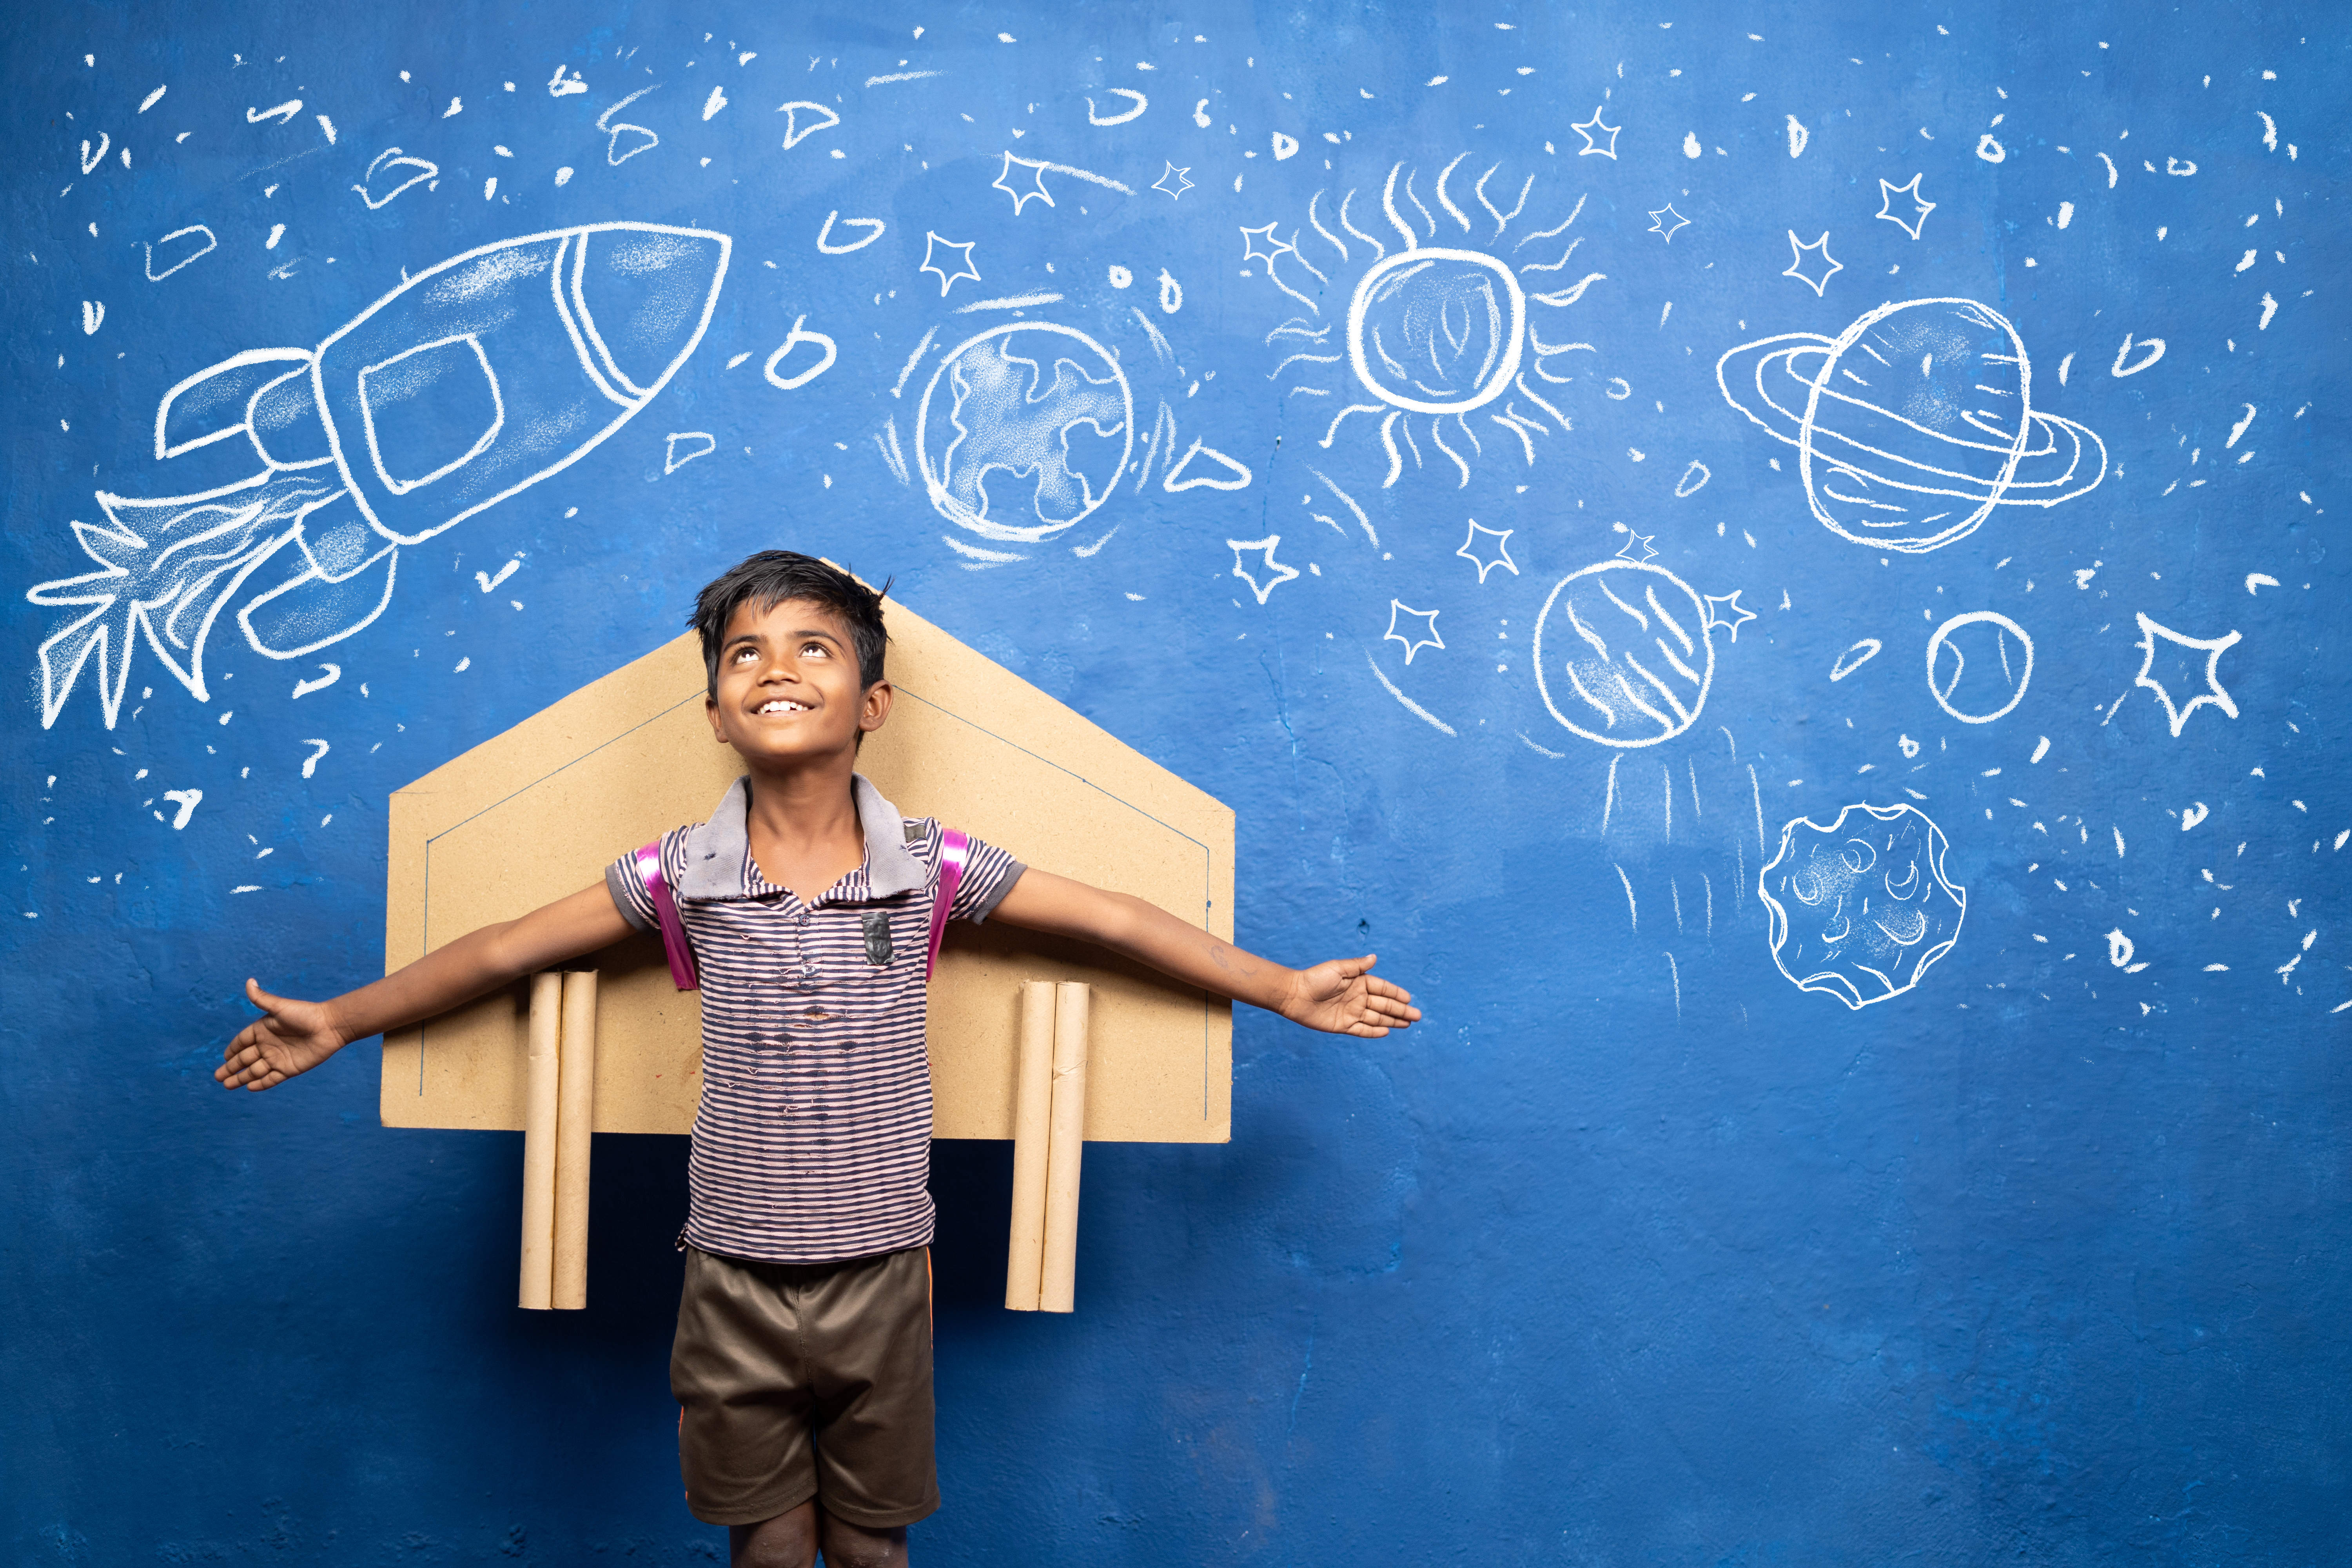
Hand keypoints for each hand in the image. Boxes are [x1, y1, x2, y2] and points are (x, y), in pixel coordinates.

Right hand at [215, 979, 347, 1090]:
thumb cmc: (306, 1014)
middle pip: (245, 1059)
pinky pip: (271, 1079)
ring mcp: (278, 1058)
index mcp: (263, 1030)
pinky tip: (250, 1087)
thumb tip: (249, 981)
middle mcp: (268, 1045)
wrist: (330, 1026)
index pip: (242, 1042)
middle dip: (231, 1068)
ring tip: (227, 1085)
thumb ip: (262, 998)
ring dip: (241, 1078)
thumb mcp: (280, 1007)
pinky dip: (261, 1084)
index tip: (223, 1057)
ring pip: (255, 1071)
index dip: (232, 1049)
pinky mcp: (289, 1069)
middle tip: (217, 1077)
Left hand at [1279, 954, 1421, 1036]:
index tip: (1409, 998)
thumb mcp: (1337, 968)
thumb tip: (1374, 957)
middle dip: (1401, 1010)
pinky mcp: (1343, 1026)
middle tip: (1417, 1016)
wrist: (1293, 995)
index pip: (1382, 988)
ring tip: (1408, 1024)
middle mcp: (1357, 998)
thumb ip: (1357, 966)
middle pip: (1384, 1005)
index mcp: (1358, 982)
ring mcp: (1351, 1012)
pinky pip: (1362, 1029)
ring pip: (1377, 1018)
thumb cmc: (1314, 978)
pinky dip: (1374, 1031)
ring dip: (1393, 1021)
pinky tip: (1387, 1031)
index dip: (1396, 993)